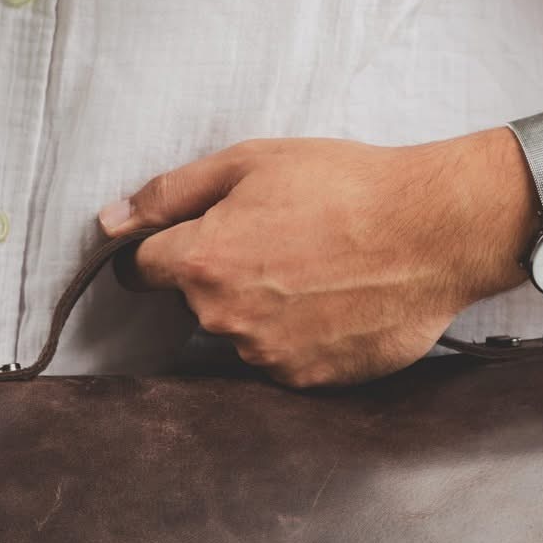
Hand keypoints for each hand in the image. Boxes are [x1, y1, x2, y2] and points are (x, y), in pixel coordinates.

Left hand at [98, 133, 535, 386]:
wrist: (434, 230)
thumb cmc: (346, 185)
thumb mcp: (251, 162)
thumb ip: (169, 194)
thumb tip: (108, 221)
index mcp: (202, 261)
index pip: (139, 269)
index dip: (161, 249)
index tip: (189, 239)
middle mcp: (225, 318)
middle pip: (194, 301)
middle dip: (219, 275)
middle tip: (278, 239)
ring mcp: (266, 355)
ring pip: (239, 332)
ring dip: (261, 307)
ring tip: (315, 269)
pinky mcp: (308, 381)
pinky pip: (282, 359)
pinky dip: (299, 334)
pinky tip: (334, 301)